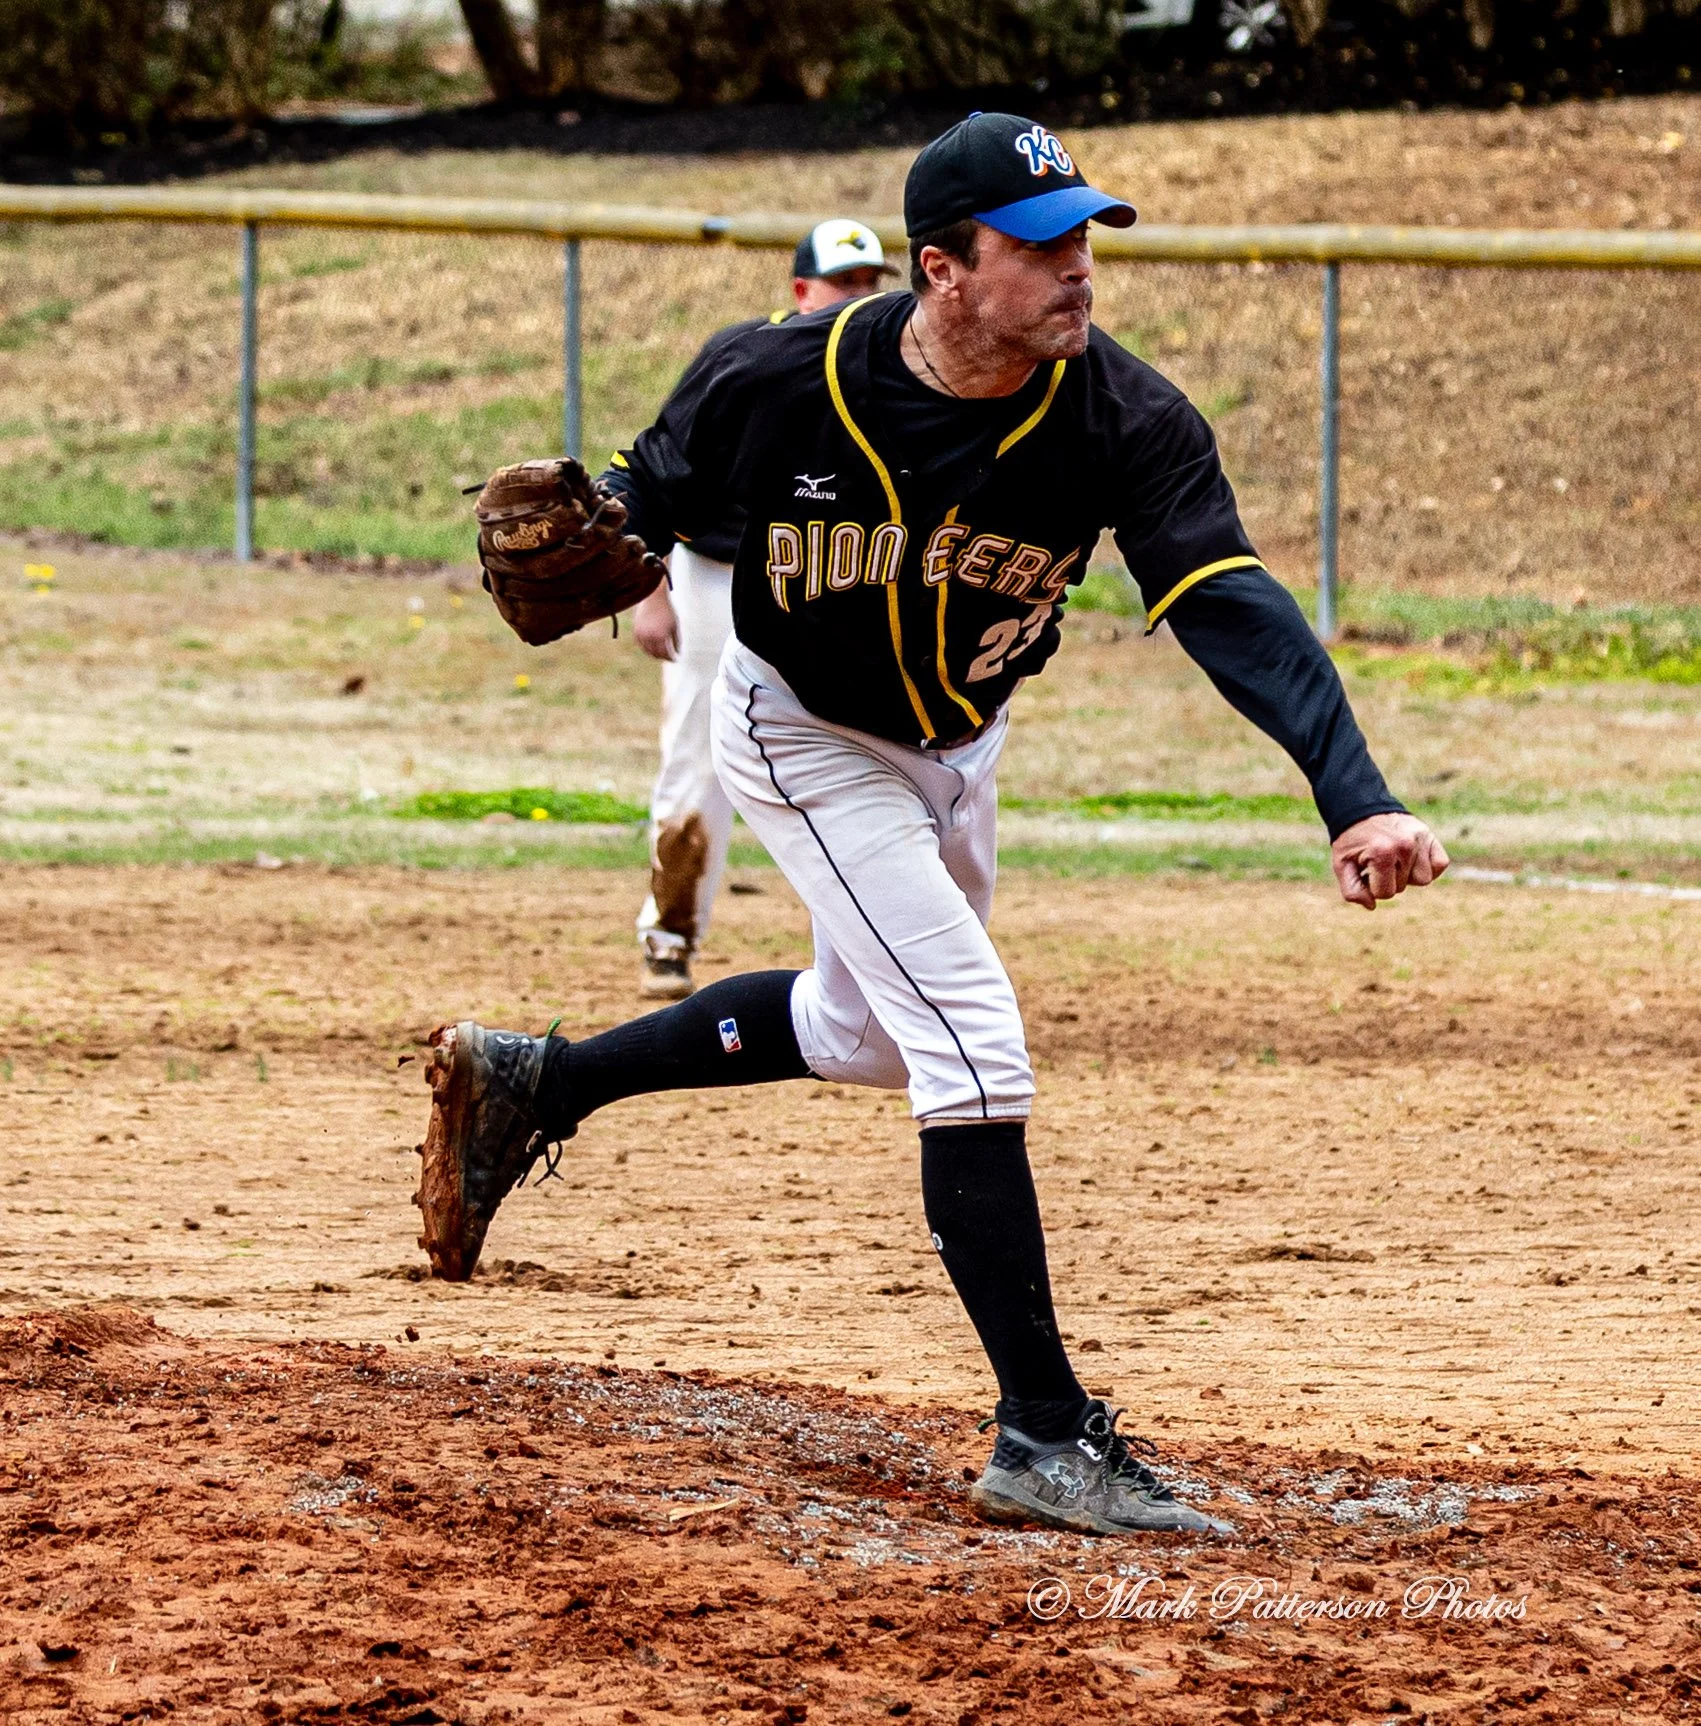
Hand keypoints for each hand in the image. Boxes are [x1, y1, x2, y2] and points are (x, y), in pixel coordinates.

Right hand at [632, 587, 679, 661]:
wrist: (653, 597)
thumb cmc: (667, 610)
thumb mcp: (675, 625)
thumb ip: (676, 640)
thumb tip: (678, 652)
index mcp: (662, 636)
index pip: (666, 653)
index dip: (671, 658)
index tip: (675, 659)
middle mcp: (650, 636)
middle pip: (656, 654)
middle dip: (663, 657)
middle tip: (667, 658)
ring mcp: (642, 634)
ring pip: (647, 650)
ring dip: (653, 654)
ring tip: (660, 654)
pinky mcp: (636, 630)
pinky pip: (640, 644)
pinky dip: (645, 647)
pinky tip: (651, 648)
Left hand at [1331, 812, 1449, 909]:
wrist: (1361, 809)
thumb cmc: (1351, 841)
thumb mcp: (1342, 865)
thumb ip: (1352, 891)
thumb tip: (1372, 905)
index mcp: (1382, 853)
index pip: (1385, 893)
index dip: (1373, 887)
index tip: (1365, 871)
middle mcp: (1405, 846)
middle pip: (1402, 887)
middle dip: (1388, 879)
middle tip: (1377, 860)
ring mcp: (1420, 839)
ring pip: (1423, 879)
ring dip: (1408, 874)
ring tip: (1394, 858)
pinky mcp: (1430, 836)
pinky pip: (1440, 864)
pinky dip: (1428, 866)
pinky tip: (1412, 858)